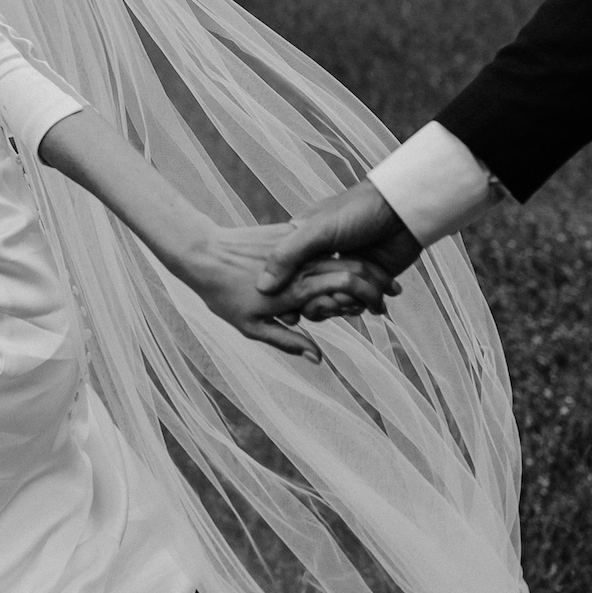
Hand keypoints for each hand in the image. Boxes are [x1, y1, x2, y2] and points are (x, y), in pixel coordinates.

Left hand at [171, 223, 393, 361]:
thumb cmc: (222, 295)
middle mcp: (298, 266)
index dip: (367, 298)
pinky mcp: (286, 231)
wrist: (200, 253)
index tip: (380, 308)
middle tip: (391, 294)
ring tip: (378, 279)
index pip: (342, 292)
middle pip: (348, 271)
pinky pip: (317, 243)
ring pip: (337, 256)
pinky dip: (336, 252)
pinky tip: (347, 256)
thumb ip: (288, 342)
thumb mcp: (251, 328)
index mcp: (293, 292)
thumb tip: (318, 361)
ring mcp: (294, 246)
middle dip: (374, 282)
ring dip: (362, 267)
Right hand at [259, 183, 421, 314]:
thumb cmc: (356, 211)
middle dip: (320, 305)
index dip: (289, 298)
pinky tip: (373, 303)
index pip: (284, 280)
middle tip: (335, 302)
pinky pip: (355, 303)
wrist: (403, 210)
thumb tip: (261, 289)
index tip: (294, 309)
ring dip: (343, 307)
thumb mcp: (316, 230)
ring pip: (331, 303)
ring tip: (355, 302)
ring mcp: (343, 271)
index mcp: (301, 243)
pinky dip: (362, 306)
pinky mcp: (366, 281)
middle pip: (306, 297)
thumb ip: (287, 257)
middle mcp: (319, 259)